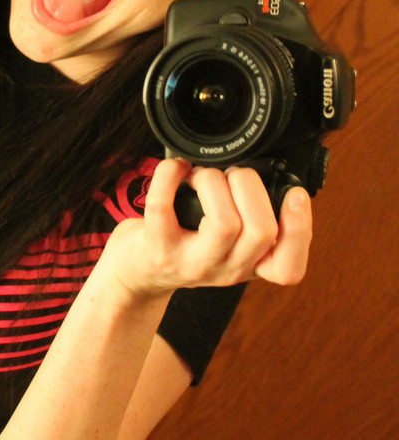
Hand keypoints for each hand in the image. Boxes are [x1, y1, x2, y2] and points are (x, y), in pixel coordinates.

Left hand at [102, 158, 312, 297]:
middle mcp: (226, 269)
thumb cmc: (187, 243)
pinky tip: (176, 168)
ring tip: (202, 176)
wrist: (139, 272)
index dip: (300, 229)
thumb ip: (252, 219)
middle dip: (251, 187)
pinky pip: (163, 207)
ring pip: (224, 223)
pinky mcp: (158, 248)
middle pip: (262, 232)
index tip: (295, 194)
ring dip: (215, 182)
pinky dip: (169, 176)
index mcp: (250, 265)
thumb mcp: (228, 243)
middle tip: (234, 175)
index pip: (288, 268)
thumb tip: (271, 172)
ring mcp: (192, 262)